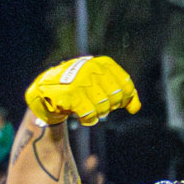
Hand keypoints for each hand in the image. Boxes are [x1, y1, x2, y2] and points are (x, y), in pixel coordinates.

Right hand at [24, 56, 140, 126]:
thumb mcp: (102, 84)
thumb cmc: (80, 88)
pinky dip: (87, 119)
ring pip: (103, 107)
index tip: (117, 103)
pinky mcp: (70, 95)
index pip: (126, 84)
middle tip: (97, 104)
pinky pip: (90, 115)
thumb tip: (135, 109)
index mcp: (103, 63)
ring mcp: (80, 80)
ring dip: (97, 113)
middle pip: (116, 97)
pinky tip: (81, 114)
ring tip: (87, 107)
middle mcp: (92, 68)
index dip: (125, 98)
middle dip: (109, 106)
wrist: (47, 89)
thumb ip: (122, 93)